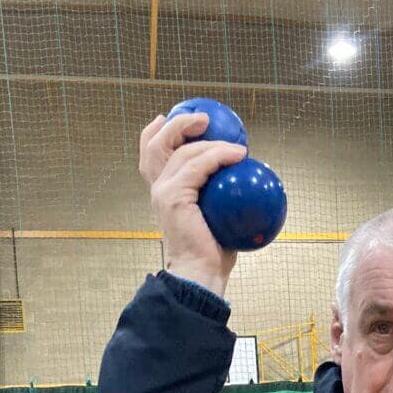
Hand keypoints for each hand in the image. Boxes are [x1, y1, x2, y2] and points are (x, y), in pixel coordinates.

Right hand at [139, 112, 246, 296]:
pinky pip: (199, 166)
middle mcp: (158, 189)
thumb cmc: (212, 254)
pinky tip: (238, 155)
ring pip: (183, 152)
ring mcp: (163, 192)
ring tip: (237, 144)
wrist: (201, 275)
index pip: (150, 155)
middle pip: (158, 144)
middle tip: (206, 119)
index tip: (169, 117)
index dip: (156, 132)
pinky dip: (219, 156)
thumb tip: (243, 181)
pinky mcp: (174, 197)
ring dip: (212, 142)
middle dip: (179, 125)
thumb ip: (217, 197)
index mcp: (163, 193)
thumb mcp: (215, 220)